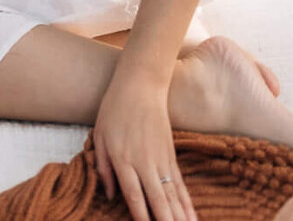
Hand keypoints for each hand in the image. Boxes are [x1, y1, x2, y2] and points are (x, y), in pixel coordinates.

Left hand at [94, 64, 195, 220]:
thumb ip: (103, 167)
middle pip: (157, 200)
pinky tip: (192, 218)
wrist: (140, 85)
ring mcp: (160, 160)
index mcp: (123, 158)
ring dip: (179, 217)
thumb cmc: (114, 110)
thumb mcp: (100, 136)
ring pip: (172, 196)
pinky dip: (186, 203)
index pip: (133, 195)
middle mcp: (144, 163)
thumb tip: (110, 195)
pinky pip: (179, 185)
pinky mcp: (171, 156)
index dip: (141, 216)